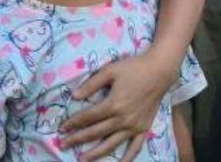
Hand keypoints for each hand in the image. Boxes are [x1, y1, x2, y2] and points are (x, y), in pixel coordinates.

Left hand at [60, 51, 178, 161]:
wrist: (159, 72)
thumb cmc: (133, 68)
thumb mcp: (109, 71)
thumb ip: (91, 84)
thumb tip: (74, 96)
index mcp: (112, 105)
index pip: (88, 117)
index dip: (73, 123)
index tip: (61, 128)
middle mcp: (122, 119)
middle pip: (95, 133)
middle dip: (77, 139)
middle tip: (63, 144)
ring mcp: (134, 127)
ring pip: (111, 144)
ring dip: (96, 153)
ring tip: (82, 159)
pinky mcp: (144, 129)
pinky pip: (135, 147)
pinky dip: (127, 157)